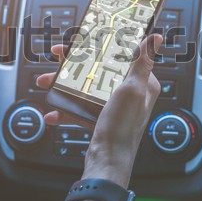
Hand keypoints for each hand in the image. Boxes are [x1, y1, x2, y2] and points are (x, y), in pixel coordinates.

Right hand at [36, 34, 162, 185]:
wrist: (107, 162)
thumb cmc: (123, 128)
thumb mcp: (132, 89)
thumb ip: (142, 63)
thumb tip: (155, 38)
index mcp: (141, 83)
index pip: (121, 55)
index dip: (102, 45)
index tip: (84, 39)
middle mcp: (128, 93)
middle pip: (99, 69)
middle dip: (74, 64)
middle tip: (58, 58)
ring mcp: (112, 106)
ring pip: (85, 87)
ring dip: (63, 85)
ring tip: (46, 82)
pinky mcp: (99, 119)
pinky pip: (80, 108)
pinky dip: (65, 109)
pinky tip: (53, 112)